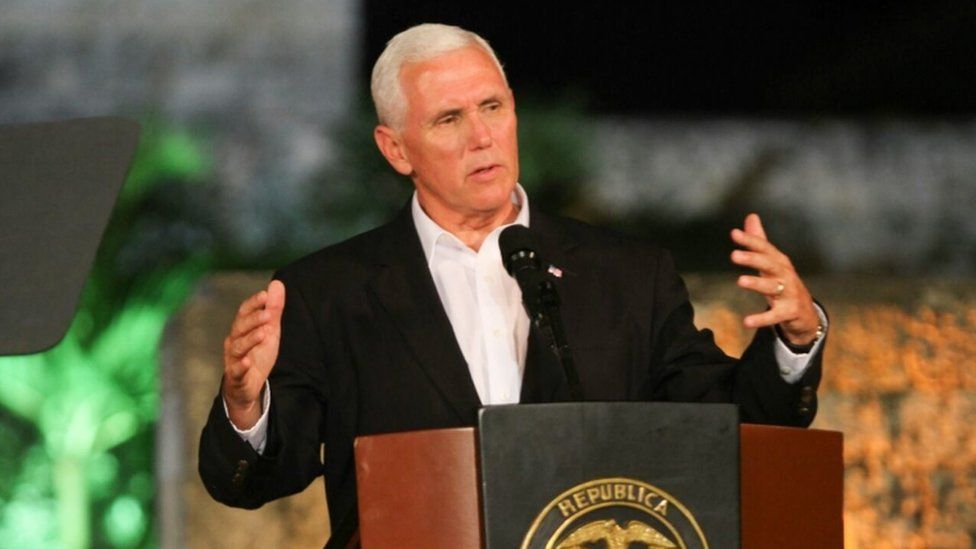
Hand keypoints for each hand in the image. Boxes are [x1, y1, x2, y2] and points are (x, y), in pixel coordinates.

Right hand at [221, 280, 284, 428]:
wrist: (248, 386)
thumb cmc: (257, 354)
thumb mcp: (269, 330)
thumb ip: (273, 309)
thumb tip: (277, 283)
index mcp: (242, 329)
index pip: (244, 312)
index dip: (253, 303)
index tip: (265, 295)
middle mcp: (234, 342)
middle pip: (239, 328)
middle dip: (253, 320)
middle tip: (267, 314)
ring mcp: (233, 359)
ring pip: (237, 347)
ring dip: (249, 340)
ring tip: (263, 333)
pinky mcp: (236, 377)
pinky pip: (236, 371)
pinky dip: (240, 366)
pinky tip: (247, 362)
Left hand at [730, 214, 818, 344]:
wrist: (805, 313)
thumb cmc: (783, 283)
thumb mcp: (771, 262)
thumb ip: (760, 241)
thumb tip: (751, 216)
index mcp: (779, 262)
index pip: (764, 248)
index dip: (750, 240)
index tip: (734, 234)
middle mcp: (785, 275)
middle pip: (769, 264)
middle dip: (753, 259)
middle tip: (734, 255)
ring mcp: (789, 293)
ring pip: (772, 287)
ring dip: (757, 283)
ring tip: (740, 281)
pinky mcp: (790, 312)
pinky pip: (774, 316)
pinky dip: (761, 319)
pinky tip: (746, 321)